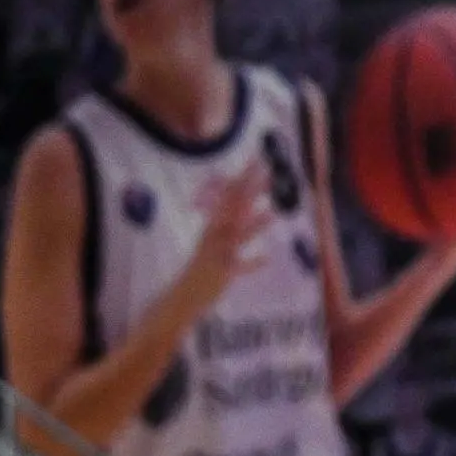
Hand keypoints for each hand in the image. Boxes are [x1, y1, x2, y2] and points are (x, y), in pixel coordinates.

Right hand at [177, 163, 279, 299]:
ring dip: (255, 225)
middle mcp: (214, 236)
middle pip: (235, 209)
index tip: (257, 159)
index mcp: (213, 227)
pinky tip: (267, 257)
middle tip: (267, 170)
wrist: (183, 296)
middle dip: (251, 190)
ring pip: (236, 236)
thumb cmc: (203, 269)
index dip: (244, 178)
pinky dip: (252, 263)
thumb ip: (229, 225)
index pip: (230, 197)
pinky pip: (237, 267)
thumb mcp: (214, 242)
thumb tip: (248, 210)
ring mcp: (217, 254)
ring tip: (273, 212)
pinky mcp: (221, 275)